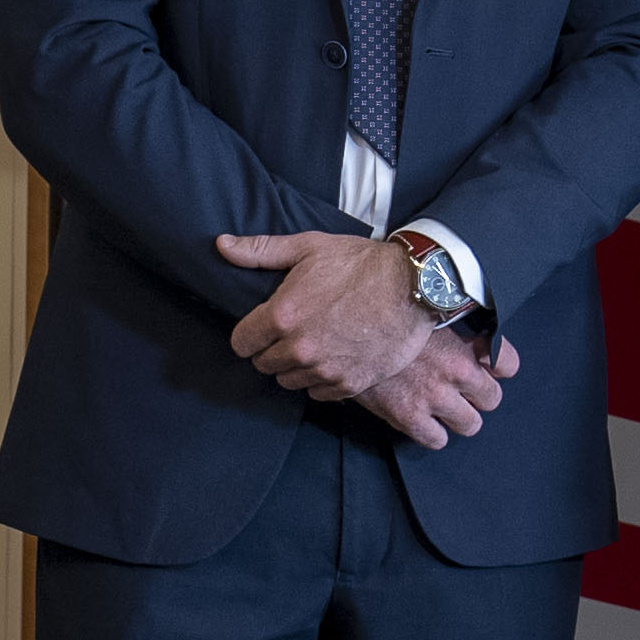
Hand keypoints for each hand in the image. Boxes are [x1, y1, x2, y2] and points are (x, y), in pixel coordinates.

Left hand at [218, 230, 431, 397]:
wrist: (417, 285)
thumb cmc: (363, 263)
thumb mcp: (310, 247)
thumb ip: (260, 251)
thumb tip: (222, 245)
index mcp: (281, 316)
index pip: (241, 344)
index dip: (251, 334)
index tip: (267, 327)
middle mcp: (299, 348)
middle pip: (264, 365)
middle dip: (274, 350)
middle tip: (298, 332)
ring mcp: (325, 369)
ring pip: (290, 381)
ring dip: (298, 367)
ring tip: (319, 344)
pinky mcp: (350, 383)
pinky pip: (319, 393)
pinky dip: (324, 379)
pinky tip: (337, 357)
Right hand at [345, 331, 518, 450]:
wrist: (347, 332)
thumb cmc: (390, 319)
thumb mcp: (433, 315)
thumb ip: (465, 328)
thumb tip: (485, 339)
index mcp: (466, 344)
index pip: (508, 366)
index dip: (497, 367)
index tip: (487, 368)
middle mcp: (456, 374)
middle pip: (492, 400)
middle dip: (478, 395)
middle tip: (461, 389)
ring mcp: (433, 398)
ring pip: (470, 425)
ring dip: (459, 417)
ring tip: (444, 406)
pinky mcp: (407, 417)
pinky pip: (437, 440)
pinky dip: (433, 433)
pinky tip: (425, 420)